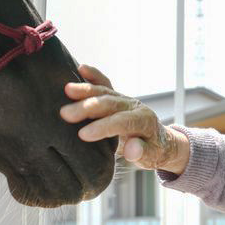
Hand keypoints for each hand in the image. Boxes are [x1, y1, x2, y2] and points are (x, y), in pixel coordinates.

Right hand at [61, 64, 189, 173]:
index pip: (122, 122)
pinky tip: (81, 68)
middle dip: (88, 107)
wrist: (159, 139)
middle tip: (65, 113)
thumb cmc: (153, 150)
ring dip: (86, 90)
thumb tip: (132, 149)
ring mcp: (125, 99)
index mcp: (144, 121)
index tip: (83, 134)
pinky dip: (94, 75)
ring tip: (67, 90)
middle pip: (110, 103)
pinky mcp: (117, 96)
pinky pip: (105, 84)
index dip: (103, 127)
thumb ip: (142, 153)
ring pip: (105, 92)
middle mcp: (134, 106)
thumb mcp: (152, 157)